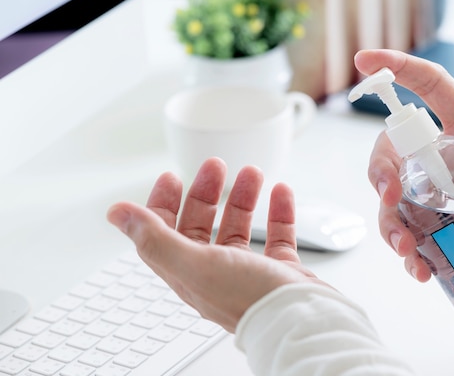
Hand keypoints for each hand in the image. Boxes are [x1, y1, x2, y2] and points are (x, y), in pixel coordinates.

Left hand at [107, 157, 327, 332]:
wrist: (302, 321)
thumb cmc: (249, 299)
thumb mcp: (195, 263)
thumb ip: (155, 238)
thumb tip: (116, 213)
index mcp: (189, 272)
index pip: (163, 235)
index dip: (163, 205)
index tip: (172, 178)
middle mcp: (216, 272)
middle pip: (202, 226)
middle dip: (206, 193)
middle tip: (215, 166)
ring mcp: (249, 271)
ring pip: (239, 228)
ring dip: (243, 198)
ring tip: (251, 173)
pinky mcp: (279, 271)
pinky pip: (276, 236)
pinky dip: (278, 212)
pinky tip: (281, 194)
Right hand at [354, 49, 453, 281]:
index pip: (427, 88)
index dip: (395, 69)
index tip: (364, 61)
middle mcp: (444, 159)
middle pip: (393, 154)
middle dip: (380, 173)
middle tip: (390, 197)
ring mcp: (440, 196)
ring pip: (394, 202)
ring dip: (389, 223)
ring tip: (407, 248)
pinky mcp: (443, 229)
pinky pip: (413, 237)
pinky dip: (409, 254)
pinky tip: (420, 269)